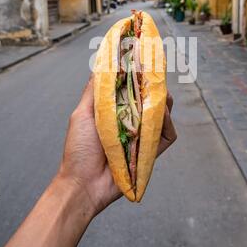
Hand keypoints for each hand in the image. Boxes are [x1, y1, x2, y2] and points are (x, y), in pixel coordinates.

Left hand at [58, 75, 176, 216]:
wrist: (83, 183)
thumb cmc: (78, 149)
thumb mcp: (82, 114)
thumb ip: (93, 91)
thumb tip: (101, 66)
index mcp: (115, 112)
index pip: (134, 91)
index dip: (141, 78)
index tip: (146, 63)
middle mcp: (131, 123)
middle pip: (152, 101)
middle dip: (157, 88)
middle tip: (156, 79)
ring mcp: (142, 138)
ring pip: (163, 115)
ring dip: (164, 103)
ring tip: (160, 96)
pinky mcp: (150, 153)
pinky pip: (167, 136)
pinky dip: (168, 125)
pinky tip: (161, 117)